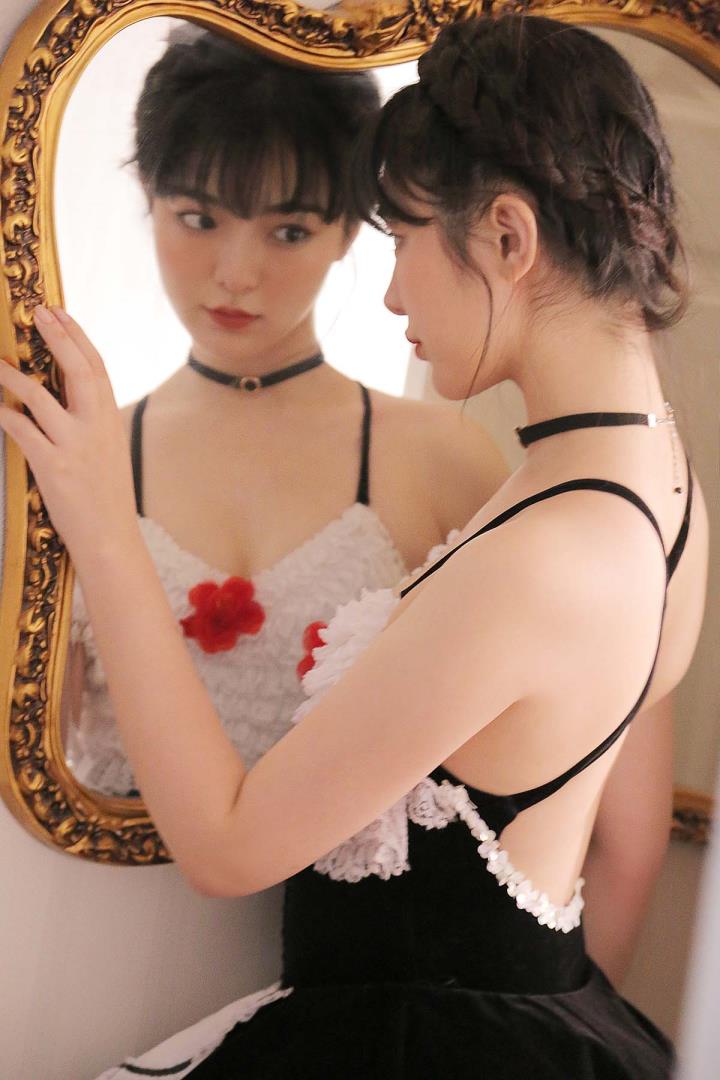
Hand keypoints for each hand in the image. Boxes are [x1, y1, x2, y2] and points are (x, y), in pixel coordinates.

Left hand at [0, 306, 138, 564]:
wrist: (110, 538)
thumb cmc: (105, 498)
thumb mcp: (109, 452)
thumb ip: (92, 422)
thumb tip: (66, 395)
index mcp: (111, 421)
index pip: (97, 368)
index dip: (76, 337)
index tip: (59, 313)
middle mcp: (96, 427)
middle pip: (77, 370)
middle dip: (56, 337)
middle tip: (37, 314)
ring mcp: (75, 446)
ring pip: (39, 395)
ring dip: (11, 374)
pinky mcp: (53, 466)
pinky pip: (20, 428)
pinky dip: (2, 412)